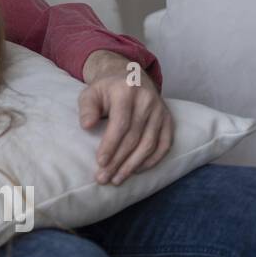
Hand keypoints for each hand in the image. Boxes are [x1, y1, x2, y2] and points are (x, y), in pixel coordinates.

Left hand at [79, 51, 173, 184]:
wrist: (131, 77)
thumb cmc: (107, 89)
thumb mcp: (91, 92)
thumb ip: (87, 108)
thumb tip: (87, 126)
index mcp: (127, 91)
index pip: (121, 124)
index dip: (111, 145)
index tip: (100, 162)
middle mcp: (148, 101)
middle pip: (134, 138)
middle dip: (118, 161)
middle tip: (104, 178)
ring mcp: (161, 111)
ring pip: (149, 144)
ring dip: (133, 165)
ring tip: (117, 179)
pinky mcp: (168, 120)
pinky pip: (164, 145)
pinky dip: (152, 160)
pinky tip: (137, 170)